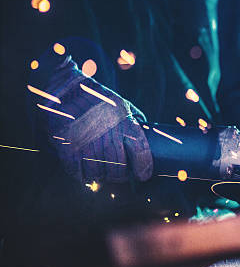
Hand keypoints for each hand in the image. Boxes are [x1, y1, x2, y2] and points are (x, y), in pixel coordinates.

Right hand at [34, 55, 152, 184]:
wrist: (67, 90)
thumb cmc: (98, 98)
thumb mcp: (121, 104)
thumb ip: (134, 120)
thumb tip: (145, 132)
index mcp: (125, 125)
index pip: (141, 153)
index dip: (144, 168)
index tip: (143, 175)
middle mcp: (108, 137)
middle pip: (119, 168)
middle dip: (121, 176)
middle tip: (120, 176)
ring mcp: (87, 144)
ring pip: (99, 173)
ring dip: (103, 177)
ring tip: (103, 174)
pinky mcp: (69, 149)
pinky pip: (79, 172)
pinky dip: (84, 176)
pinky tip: (87, 173)